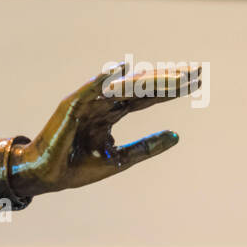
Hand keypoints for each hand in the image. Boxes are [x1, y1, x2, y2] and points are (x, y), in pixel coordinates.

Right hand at [9, 61, 199, 198]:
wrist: (48, 177)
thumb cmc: (79, 168)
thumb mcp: (121, 158)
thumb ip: (147, 146)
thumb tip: (177, 135)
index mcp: (112, 114)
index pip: (147, 97)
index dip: (171, 90)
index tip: (197, 82)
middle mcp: (103, 104)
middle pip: (141, 87)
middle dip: (168, 80)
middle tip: (196, 72)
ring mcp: (88, 102)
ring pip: (124, 87)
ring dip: (148, 79)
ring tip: (173, 74)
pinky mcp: (72, 106)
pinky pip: (90, 91)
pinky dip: (104, 80)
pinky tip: (122, 70)